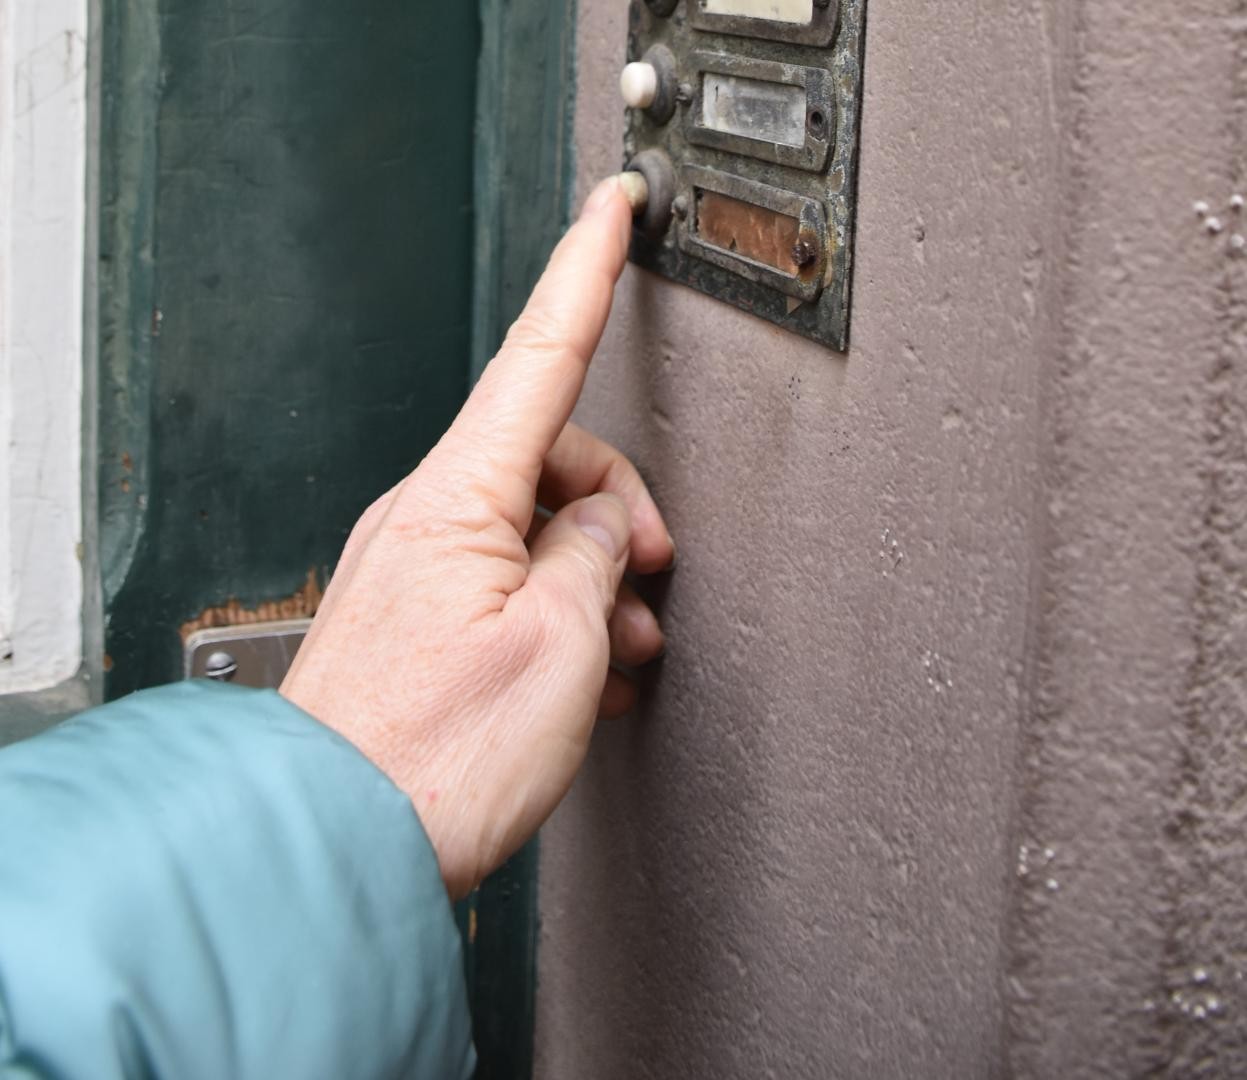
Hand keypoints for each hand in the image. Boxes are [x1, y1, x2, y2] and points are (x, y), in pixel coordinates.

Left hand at [280, 178, 673, 899]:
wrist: (338, 848)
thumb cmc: (430, 761)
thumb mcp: (560, 643)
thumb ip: (591, 557)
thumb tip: (596, 528)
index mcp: (460, 497)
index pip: (541, 353)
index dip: (586, 273)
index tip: (612, 210)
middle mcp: (428, 517)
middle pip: (558, 461)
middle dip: (620, 514)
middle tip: (645, 586)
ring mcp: (421, 566)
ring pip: (540, 528)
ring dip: (594, 583)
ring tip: (613, 657)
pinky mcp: (420, 615)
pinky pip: (509, 578)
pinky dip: (558, 612)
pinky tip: (581, 671)